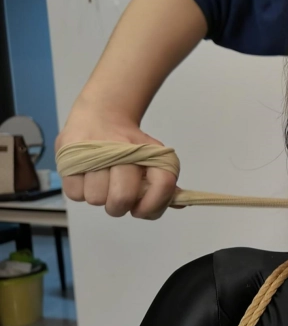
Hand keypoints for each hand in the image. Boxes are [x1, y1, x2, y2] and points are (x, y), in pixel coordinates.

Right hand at [55, 102, 178, 219]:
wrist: (101, 115)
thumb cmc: (129, 145)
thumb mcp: (152, 157)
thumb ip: (164, 182)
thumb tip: (179, 203)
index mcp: (151, 153)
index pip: (163, 184)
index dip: (154, 205)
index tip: (142, 210)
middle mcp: (125, 150)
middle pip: (122, 198)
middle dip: (119, 207)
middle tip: (117, 198)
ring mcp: (95, 152)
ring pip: (96, 199)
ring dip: (99, 198)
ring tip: (100, 182)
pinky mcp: (70, 155)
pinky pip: (75, 194)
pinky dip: (80, 192)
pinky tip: (86, 178)